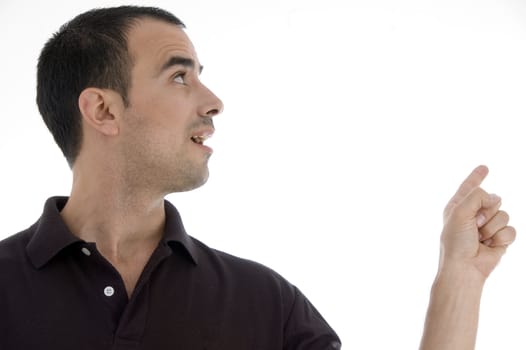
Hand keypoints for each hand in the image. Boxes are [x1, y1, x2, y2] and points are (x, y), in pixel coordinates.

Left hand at [440, 165, 515, 279]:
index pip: (470, 187)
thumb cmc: (456, 242)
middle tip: (474, 226)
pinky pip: (511, 229)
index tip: (484, 167)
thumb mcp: (459, 212)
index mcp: (459, 206)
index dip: (477, 176)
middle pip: (494, 198)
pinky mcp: (499, 238)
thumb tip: (495, 198)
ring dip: (492, 227)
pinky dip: (501, 238)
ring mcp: (488, 226)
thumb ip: (476, 196)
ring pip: (504, 214)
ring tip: (480, 238)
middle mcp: (474, 214)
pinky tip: (490, 245)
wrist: (465, 268)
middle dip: (486, 211)